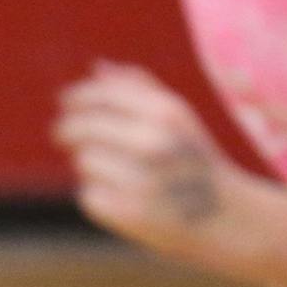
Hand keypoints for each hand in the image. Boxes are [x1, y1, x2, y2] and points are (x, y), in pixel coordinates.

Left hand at [53, 63, 252, 262]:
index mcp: (166, 112)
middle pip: (81, 127)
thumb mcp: (179, 117)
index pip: (102, 94)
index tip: (64, 103)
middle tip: (61, 135)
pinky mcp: (128, 212)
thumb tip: (98, 68)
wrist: (225, 217)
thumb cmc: (194, 161)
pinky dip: (100, 198)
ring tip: (121, 174)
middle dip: (67, 130)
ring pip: (84, 162)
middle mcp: (154, 142)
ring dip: (91, 167)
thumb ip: (140, 88)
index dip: (76, 97)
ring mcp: (141, 179)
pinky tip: (124, 200)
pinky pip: (89, 196)